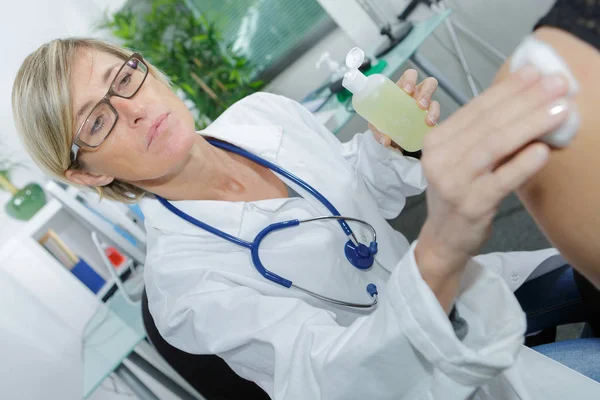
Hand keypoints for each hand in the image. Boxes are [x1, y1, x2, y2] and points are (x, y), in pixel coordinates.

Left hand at [370, 69, 440, 149]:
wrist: (392, 139)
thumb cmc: (384, 124)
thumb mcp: (377, 126)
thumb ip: (378, 132)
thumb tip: (385, 141)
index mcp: (401, 90)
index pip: (410, 76)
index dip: (410, 79)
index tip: (406, 90)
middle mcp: (416, 96)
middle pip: (428, 83)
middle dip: (426, 91)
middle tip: (419, 104)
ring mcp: (425, 107)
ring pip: (435, 101)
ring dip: (433, 109)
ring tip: (428, 120)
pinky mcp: (431, 119)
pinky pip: (437, 118)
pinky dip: (435, 122)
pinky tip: (430, 128)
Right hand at [414, 66, 570, 309]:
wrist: (444, 238)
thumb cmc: (459, 192)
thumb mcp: (462, 159)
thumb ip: (484, 133)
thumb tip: (528, 98)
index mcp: (436, 140)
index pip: (476, 108)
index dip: (509, 88)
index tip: (537, 71)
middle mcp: (439, 157)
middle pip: (488, 123)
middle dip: (526, 100)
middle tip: (560, 83)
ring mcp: (453, 182)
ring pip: (494, 145)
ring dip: (530, 124)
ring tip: (561, 109)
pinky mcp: (471, 204)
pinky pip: (501, 180)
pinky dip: (523, 164)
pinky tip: (544, 150)